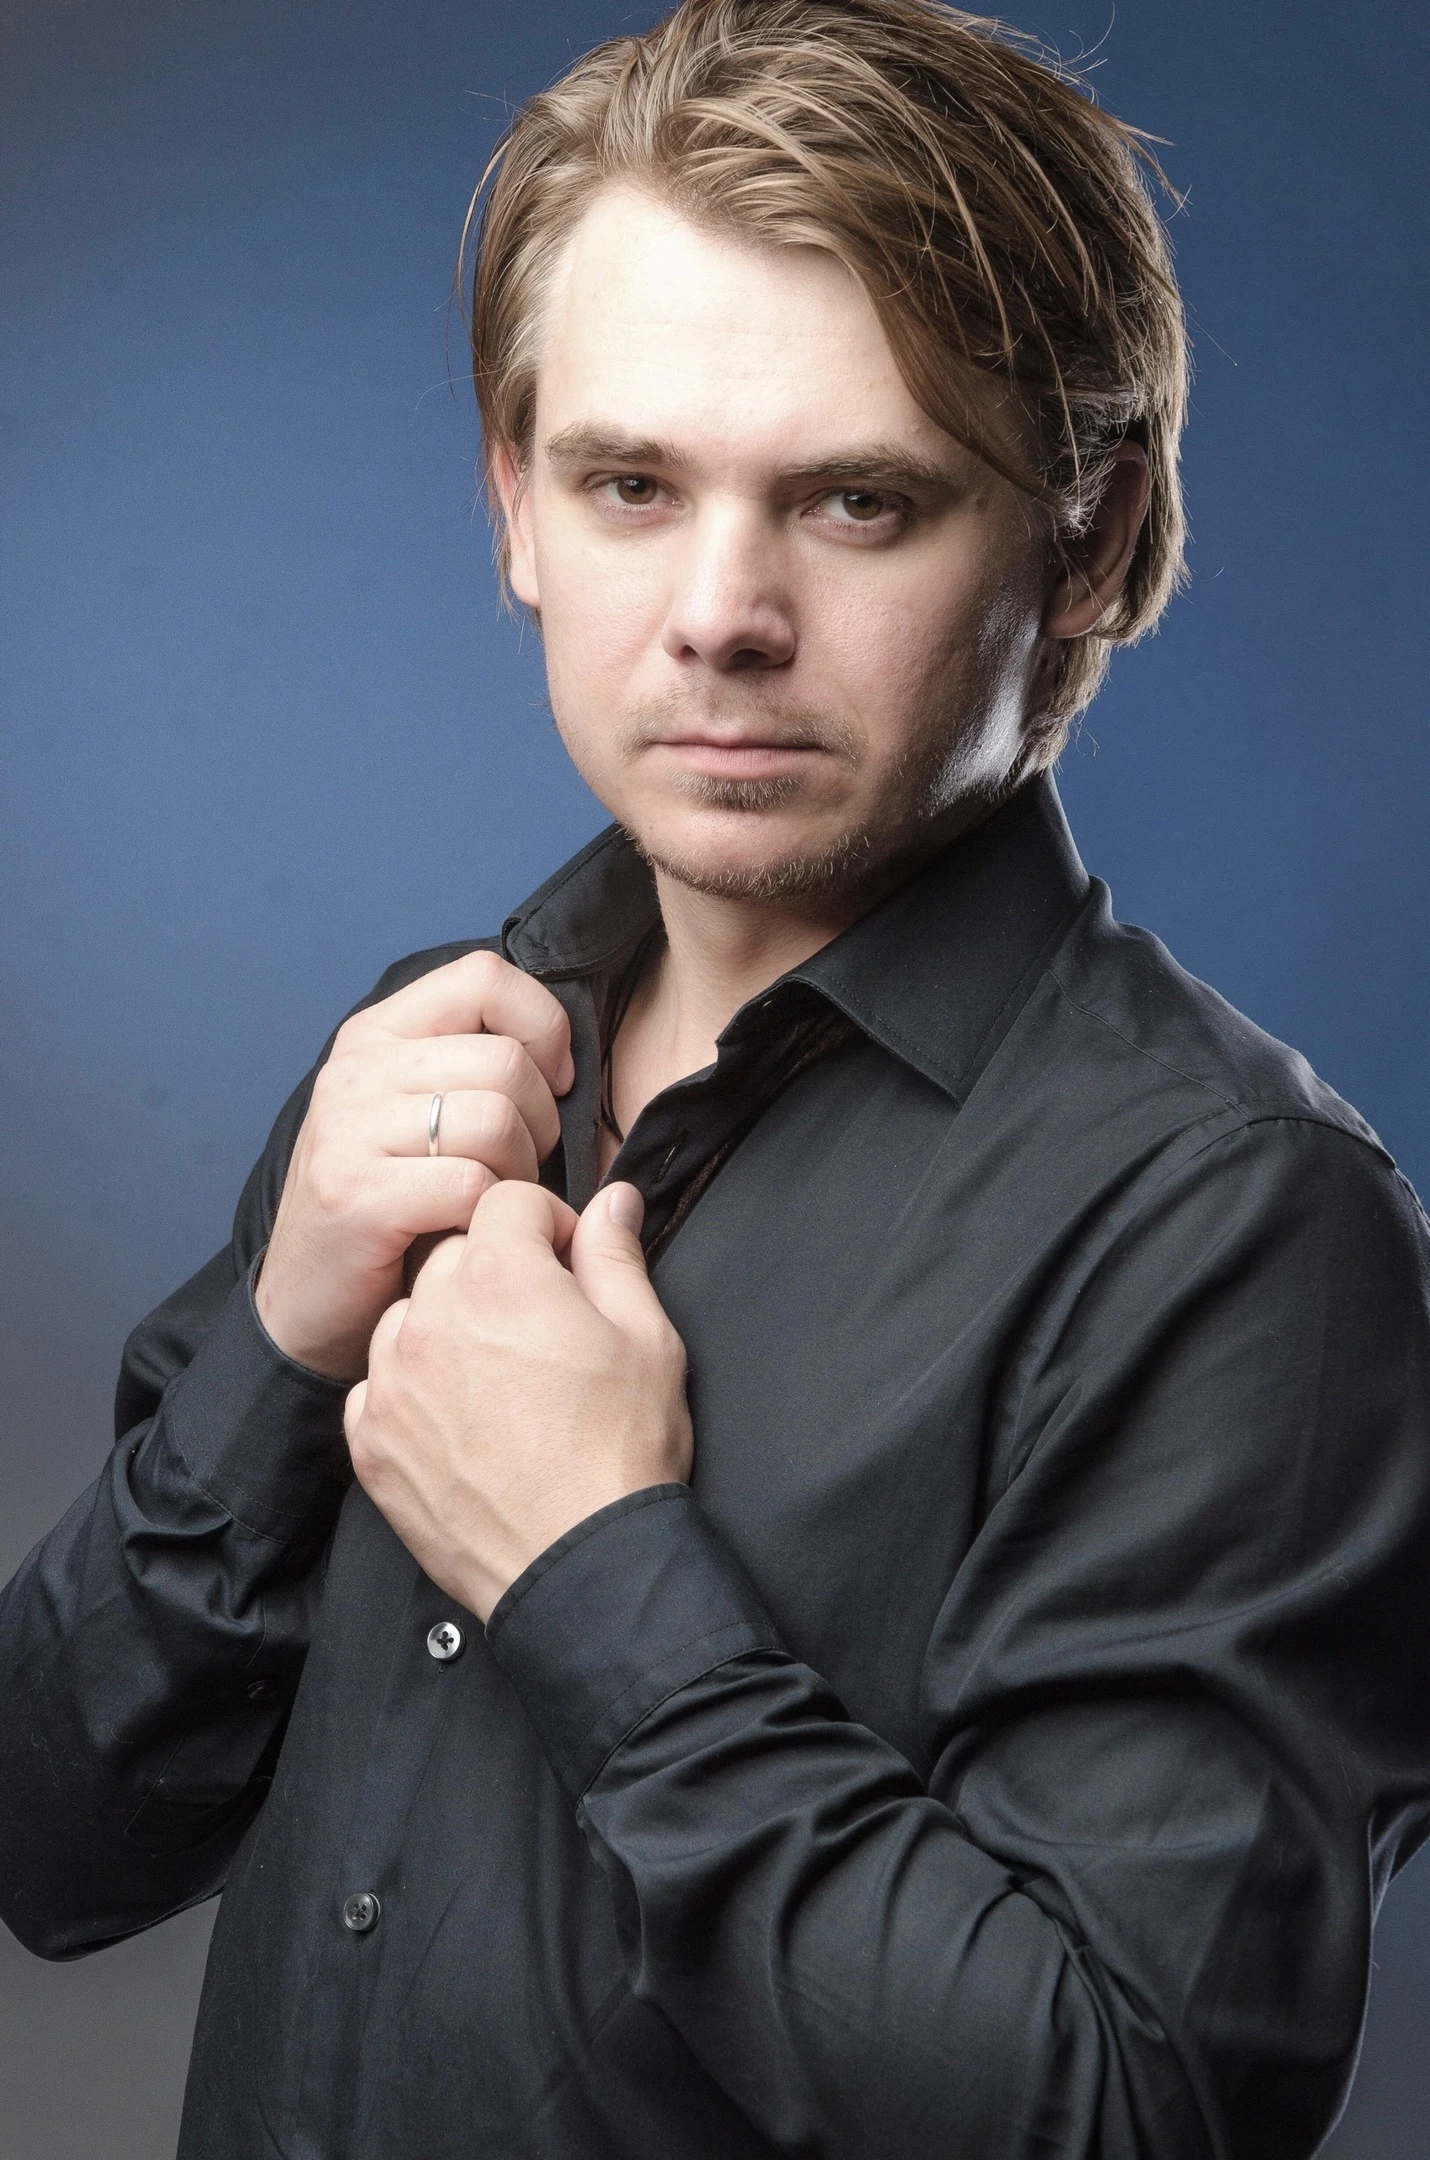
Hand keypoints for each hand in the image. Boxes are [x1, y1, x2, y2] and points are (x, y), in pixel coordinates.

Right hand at [256, 951, 572, 1379]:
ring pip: (497, 1119)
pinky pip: (473, 1185)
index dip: (543, 1026)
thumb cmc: (386, 1208)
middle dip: (542, 1122)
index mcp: (376, 1034)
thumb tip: (570, 1058)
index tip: (555, 1082)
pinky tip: (475, 1233)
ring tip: (496, 1201)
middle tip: (521, 1167)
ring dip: (521, 1172)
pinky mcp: (356, 1196)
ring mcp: (349, 1131)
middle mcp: (355, 1070)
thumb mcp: (414, 1115)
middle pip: (506, 1060)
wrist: (303, 1303)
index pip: (484, 977)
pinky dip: (495, 1215)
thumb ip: (473, 1067)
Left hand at [343, 1181, 692, 1621]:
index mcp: (500, 1276)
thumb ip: (616, 1255)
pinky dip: (411, 1391)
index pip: (506, 1199)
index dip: (547, 1224)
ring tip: (498, 1377)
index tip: (568, 1263)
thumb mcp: (647, 1338)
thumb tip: (612, 1199)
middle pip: (453, 1253)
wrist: (582, 1567)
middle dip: (496, 1272)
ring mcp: (391, 1382)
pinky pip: (379, 1386)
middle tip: (541, 1326)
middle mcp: (431, 1317)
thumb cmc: (623, 1451)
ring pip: (409, 1316)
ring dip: (446, 1327)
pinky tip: (460, 1421)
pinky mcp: (370, 1442)